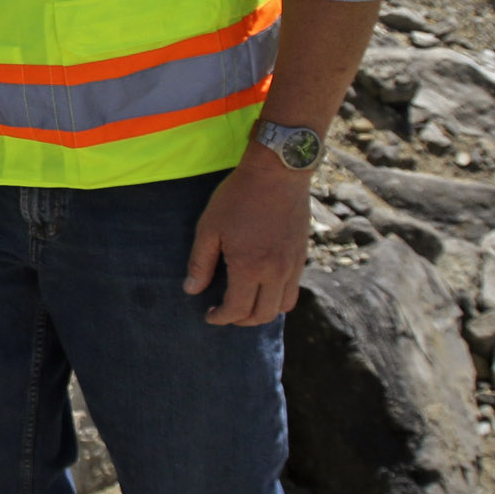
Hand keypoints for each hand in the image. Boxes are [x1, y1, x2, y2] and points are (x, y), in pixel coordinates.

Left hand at [183, 153, 311, 325]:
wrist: (277, 173)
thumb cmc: (238, 197)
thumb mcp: (209, 228)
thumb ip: (200, 263)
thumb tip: (192, 290)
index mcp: (249, 267)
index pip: (237, 309)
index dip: (221, 318)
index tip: (209, 315)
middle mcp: (276, 272)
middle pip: (263, 315)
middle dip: (241, 320)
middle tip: (226, 313)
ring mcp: (293, 265)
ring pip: (283, 306)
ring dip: (263, 312)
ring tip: (246, 303)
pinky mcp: (302, 255)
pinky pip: (294, 288)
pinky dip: (278, 297)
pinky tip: (263, 286)